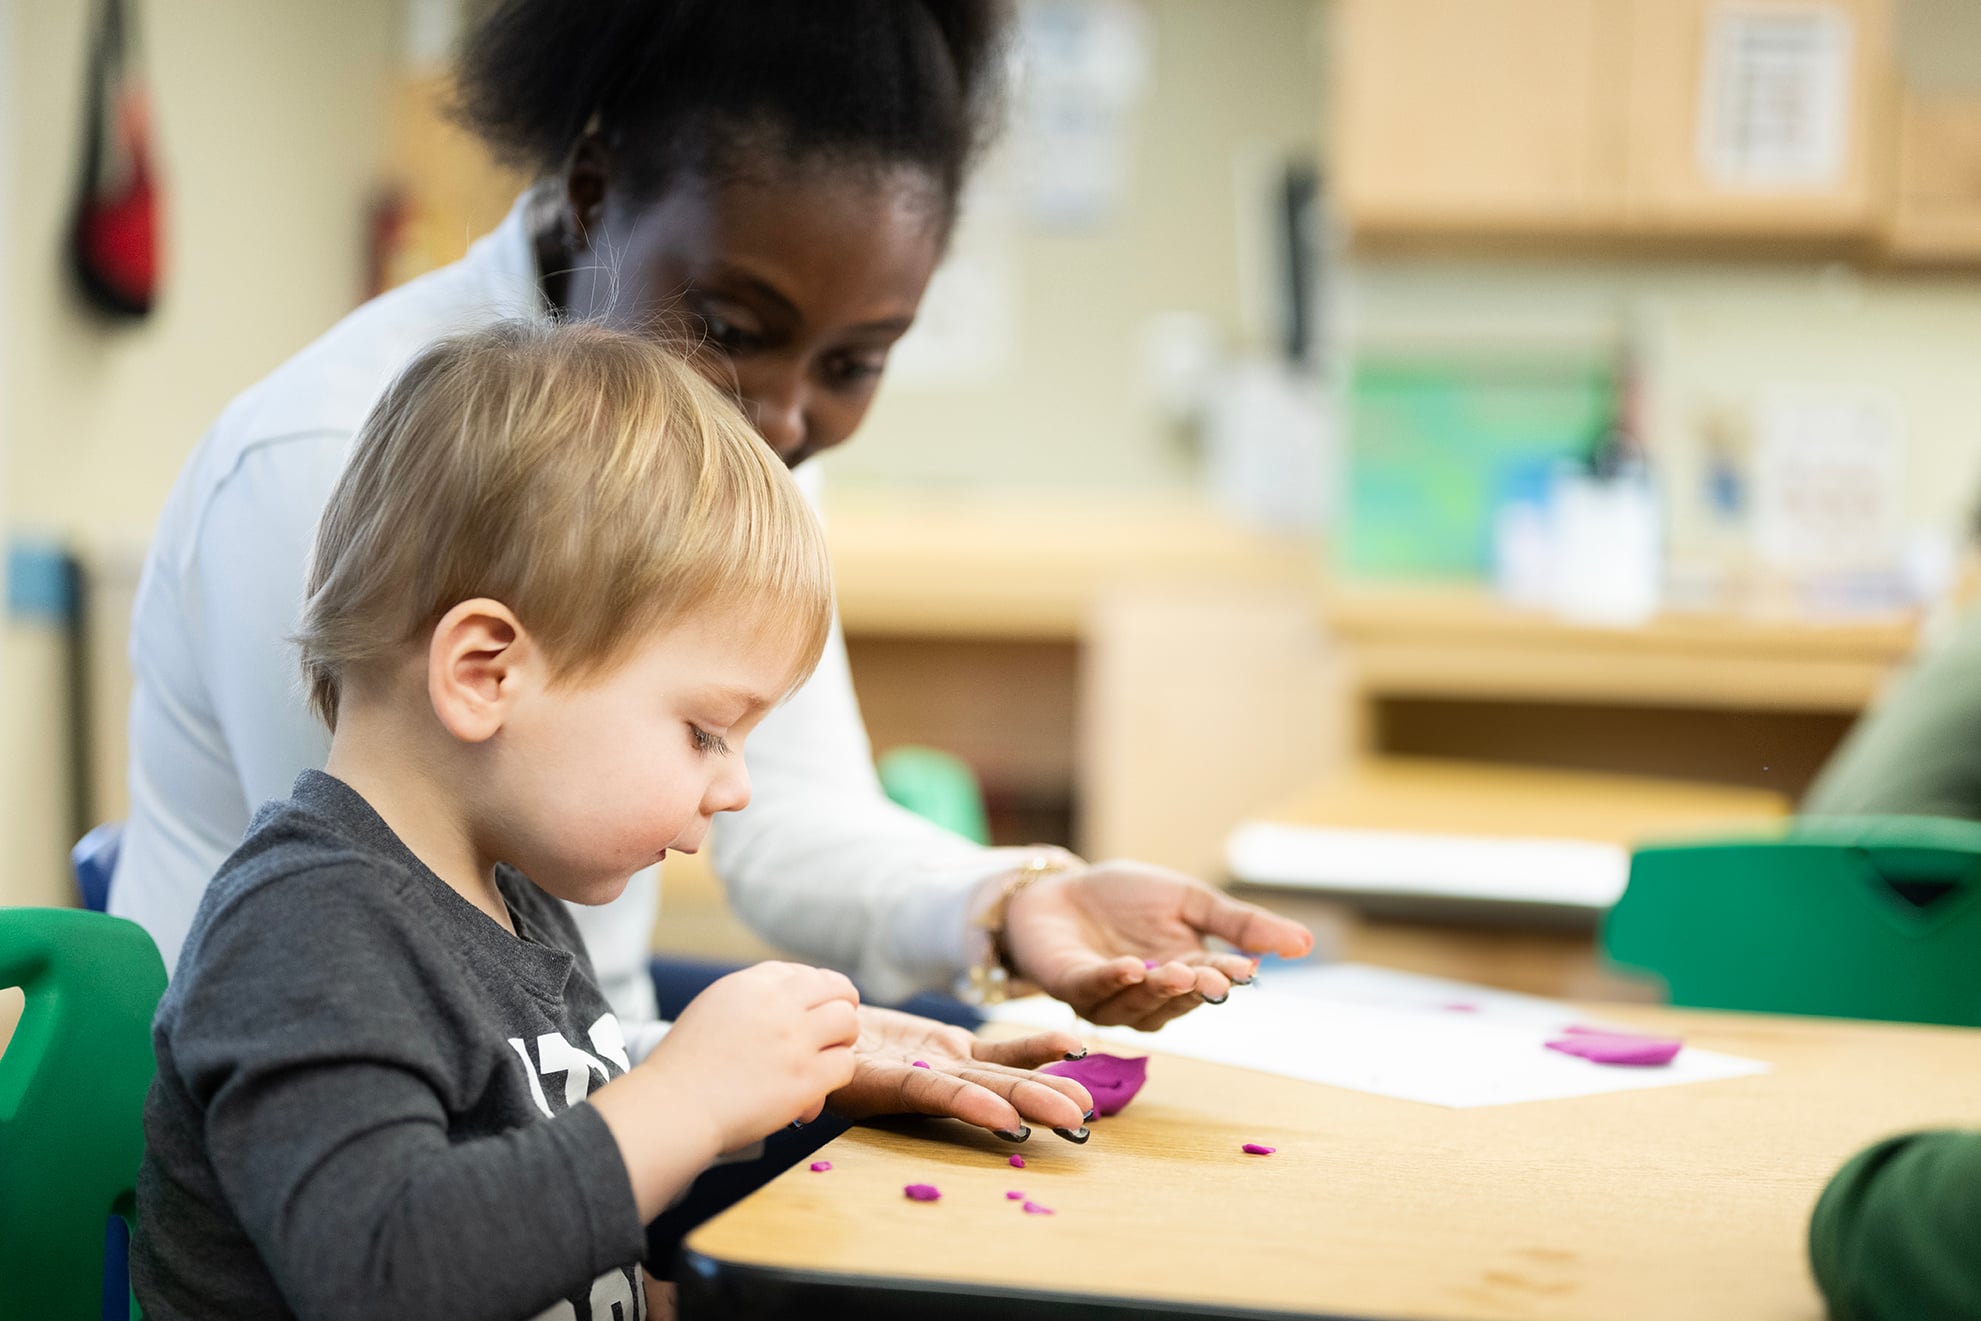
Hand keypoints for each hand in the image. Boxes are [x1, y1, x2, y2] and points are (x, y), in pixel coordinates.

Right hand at [646, 961, 860, 1152]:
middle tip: (833, 1028)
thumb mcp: (712, 1009)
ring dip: (842, 1039)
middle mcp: (777, 1004)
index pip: (801, 973)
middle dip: (839, 1007)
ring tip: (829, 1055)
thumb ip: (750, 1000)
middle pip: (836, 989)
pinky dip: (836, 1074)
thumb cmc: (685, 1068)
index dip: (813, 992)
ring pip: (848, 1022)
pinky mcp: (806, 1077)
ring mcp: (794, 1040)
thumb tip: (786, 1003)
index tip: (810, 1009)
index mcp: (750, 984)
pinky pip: (845, 1064)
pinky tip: (819, 1085)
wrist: (674, 1106)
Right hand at [825, 1005, 1094, 1140]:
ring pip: (1002, 1078)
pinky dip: (1037, 1047)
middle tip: (1076, 1120)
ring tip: (1087, 1101)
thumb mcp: (807, 1067)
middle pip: (984, 1094)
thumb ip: (816, 1080)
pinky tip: (1074, 1045)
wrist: (813, 1033)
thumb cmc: (804, 1051)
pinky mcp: (955, 1050)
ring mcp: (945, 1068)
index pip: (935, 1098)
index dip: (971, 1107)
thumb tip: (789, 1104)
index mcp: (884, 1091)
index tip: (1011, 1124)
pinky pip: (1002, 1051)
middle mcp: (924, 1085)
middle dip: (1030, 1105)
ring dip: (1046, 1086)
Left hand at [1001, 859, 1312, 1029]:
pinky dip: (1113, 982)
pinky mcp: (1073, 989)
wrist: (1061, 888)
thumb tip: (1305, 942)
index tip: (1245, 970)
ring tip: (1176, 970)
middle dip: (1195, 990)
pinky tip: (1130, 968)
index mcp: (1185, 974)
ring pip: (1139, 1006)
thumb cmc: (1125, 898)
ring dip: (1158, 990)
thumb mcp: (1190, 900)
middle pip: (1178, 1001)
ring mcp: (1111, 999)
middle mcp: (1150, 996)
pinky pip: (1096, 992)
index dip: (1227, 977)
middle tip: (1212, 979)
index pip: (1212, 981)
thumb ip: (1241, 923)